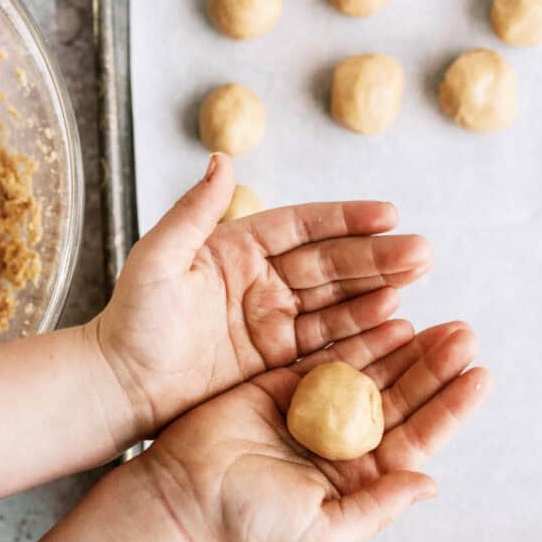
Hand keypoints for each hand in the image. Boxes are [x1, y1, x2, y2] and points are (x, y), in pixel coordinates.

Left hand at [96, 152, 432, 438]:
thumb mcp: (159, 258)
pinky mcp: (274, 357)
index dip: (345, 218)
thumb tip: (223, 157)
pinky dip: (359, 331)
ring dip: (376, 290)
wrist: (119, 383)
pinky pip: (324, 341)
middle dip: (376, 256)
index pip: (301, 226)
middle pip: (329, 262)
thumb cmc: (131, 318)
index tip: (388, 213)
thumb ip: (193, 212)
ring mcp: (271, 318)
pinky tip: (394, 322)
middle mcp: (261, 278)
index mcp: (237, 246)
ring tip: (417, 281)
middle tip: (423, 252)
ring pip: (335, 300)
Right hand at [140, 320, 491, 541]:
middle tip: (463, 336)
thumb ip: (376, 507)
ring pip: (372, 369)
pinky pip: (331, 351)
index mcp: (358, 477)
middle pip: (401, 397)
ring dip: (406, 347)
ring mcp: (318, 408)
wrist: (184, 493)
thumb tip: (428, 483)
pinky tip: (389, 316)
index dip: (449, 408)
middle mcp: (344, 440)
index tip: (478, 377)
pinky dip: (360, 334)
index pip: (416, 438)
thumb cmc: (248, 523)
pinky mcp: (288, 380)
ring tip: (438, 323)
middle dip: (434, 367)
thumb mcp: (321, 532)